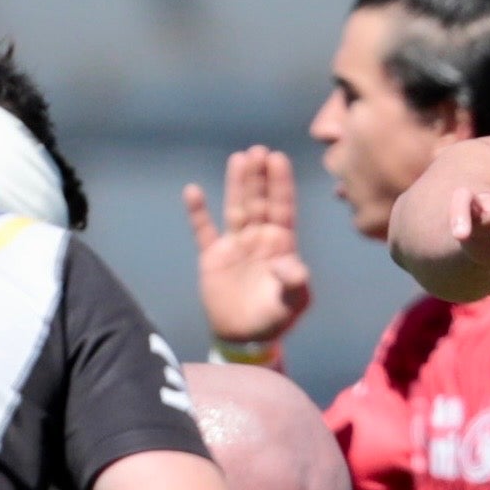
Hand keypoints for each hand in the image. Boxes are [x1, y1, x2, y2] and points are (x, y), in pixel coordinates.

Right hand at [186, 147, 314, 349]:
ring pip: (235, 208)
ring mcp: (235, 245)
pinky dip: (198, 212)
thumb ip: (295, 284)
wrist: (245, 338)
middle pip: (259, 201)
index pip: (282, 207)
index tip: (278, 158)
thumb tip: (293, 266)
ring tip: (239, 158)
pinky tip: (193, 191)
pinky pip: (203, 230)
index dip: (280, 183)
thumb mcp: (293, 304)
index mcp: (281, 245)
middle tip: (258, 151)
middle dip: (259, 176)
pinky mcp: (212, 257)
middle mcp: (258, 239)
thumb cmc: (275, 319)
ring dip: (237, 184)